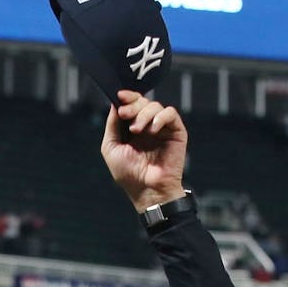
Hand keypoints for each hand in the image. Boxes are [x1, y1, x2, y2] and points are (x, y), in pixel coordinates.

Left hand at [101, 90, 187, 212]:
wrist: (148, 190)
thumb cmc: (128, 174)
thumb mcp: (111, 147)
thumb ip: (112, 125)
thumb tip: (115, 103)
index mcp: (132, 129)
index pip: (131, 105)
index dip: (127, 97)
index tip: (120, 96)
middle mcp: (148, 126)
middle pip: (143, 101)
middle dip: (133, 105)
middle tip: (126, 115)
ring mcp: (162, 129)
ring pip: (155, 105)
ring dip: (144, 114)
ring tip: (137, 131)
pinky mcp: (176, 132)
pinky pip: (170, 113)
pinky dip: (160, 117)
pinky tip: (153, 129)